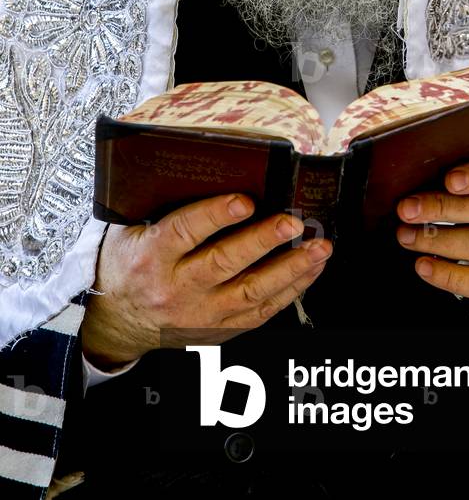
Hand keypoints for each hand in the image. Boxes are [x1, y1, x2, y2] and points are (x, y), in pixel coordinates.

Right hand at [81, 193, 331, 368]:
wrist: (119, 320)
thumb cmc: (131, 263)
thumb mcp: (131, 230)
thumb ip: (166, 207)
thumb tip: (213, 171)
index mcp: (151, 257)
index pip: (184, 233)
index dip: (214, 215)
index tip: (244, 200)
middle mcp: (176, 289)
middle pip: (224, 263)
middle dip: (263, 241)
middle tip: (292, 222)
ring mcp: (201, 313)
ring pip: (252, 291)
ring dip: (290, 268)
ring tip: (318, 246)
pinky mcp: (221, 328)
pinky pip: (263, 311)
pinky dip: (292, 289)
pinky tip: (311, 268)